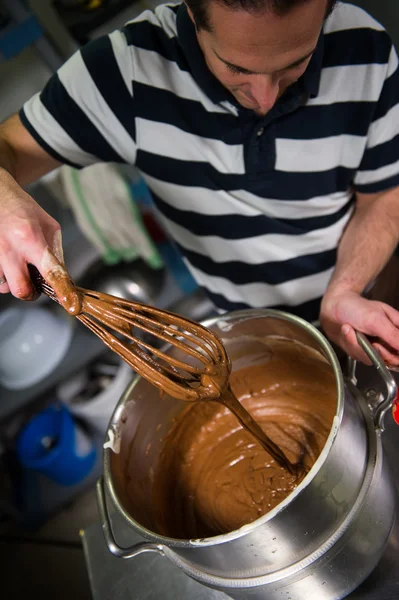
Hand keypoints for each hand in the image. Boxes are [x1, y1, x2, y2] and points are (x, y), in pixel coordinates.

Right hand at [0, 168, 76, 308]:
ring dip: (16, 282)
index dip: (61, 290)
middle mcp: (9, 249)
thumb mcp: (50, 227)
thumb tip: (63, 278)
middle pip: (21, 290)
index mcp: (30, 239)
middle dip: (31, 293)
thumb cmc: (24, 210)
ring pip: (5, 287)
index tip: (70, 303)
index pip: (49, 271)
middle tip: (36, 284)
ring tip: (20, 264)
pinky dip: (5, 276)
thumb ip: (56, 254)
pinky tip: (9, 262)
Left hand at [320, 289, 398, 365]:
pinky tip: (347, 331)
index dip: (396, 355)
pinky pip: (359, 356)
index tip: (381, 347)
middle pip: (391, 359)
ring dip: (358, 345)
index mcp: (396, 329)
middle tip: (372, 343)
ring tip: (351, 329)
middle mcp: (387, 339)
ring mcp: (374, 345)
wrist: (332, 306)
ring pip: (372, 359)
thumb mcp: (376, 320)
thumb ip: (393, 335)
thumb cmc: (355, 307)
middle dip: (376, 352)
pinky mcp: (361, 350)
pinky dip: (351, 344)